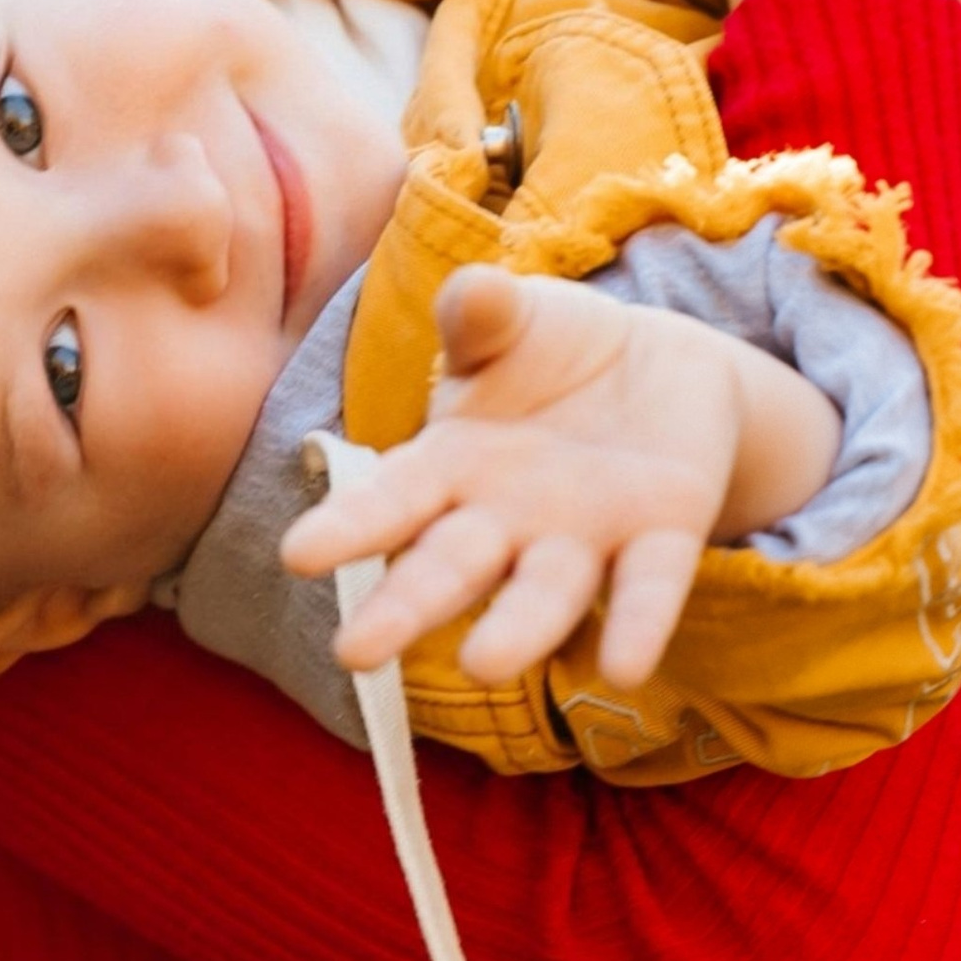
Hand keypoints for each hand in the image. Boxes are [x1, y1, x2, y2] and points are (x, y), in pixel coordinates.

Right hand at [280, 266, 842, 691]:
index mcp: (450, 466)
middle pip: (449, 568)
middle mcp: (505, 520)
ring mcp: (581, 536)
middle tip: (354, 654)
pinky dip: (634, 622)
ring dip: (516, 629)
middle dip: (405, 607)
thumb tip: (474, 293)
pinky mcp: (661, 535)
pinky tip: (623, 668)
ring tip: (483, 665)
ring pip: (543, 593)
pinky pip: (645, 583)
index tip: (298, 556)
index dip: (348, 526)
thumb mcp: (513, 320)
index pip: (391, 501)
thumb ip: (483, 313)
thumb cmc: (553, 350)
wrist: (660, 368)